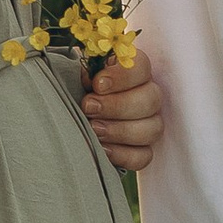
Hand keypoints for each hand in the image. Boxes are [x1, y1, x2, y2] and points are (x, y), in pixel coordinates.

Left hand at [82, 42, 163, 174]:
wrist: (69, 114)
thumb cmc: (76, 90)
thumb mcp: (78, 74)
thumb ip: (87, 71)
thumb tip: (90, 76)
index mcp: (133, 71)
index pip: (142, 67)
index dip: (123, 76)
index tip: (97, 84)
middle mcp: (147, 96)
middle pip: (151, 99)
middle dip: (117, 105)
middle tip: (89, 107)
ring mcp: (149, 124)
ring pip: (152, 129)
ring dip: (120, 130)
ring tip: (93, 129)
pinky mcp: (142, 150)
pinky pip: (143, 156)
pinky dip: (123, 154)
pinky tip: (103, 149)